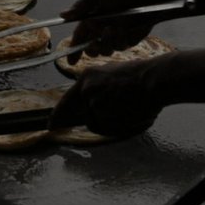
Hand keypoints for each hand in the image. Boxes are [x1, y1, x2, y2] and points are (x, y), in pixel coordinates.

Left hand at [49, 58, 165, 135]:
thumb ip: (96, 90)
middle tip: (91, 122)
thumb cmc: (139, 78)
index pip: (67, 100)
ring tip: (125, 111)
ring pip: (95, 123)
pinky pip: (106, 128)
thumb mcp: (110, 76)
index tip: (51, 125)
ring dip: (108, 122)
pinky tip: (128, 116)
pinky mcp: (103, 113)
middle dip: (87, 120)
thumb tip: (88, 105)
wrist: (152, 79)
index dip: (58, 115)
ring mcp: (94, 102)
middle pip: (80, 114)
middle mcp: (86, 89)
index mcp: (87, 78)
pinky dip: (115, 127)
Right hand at [61, 0, 160, 53]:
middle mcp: (100, 31)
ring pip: (105, 51)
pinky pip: (119, 48)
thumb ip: (81, 5)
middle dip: (91, 49)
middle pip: (90, 49)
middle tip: (95, 42)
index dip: (74, 50)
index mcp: (90, 20)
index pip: (78, 37)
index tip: (70, 60)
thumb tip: (62, 15)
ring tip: (112, 28)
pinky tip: (123, 29)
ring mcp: (113, 37)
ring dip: (107, 42)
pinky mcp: (126, 41)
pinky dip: (119, 40)